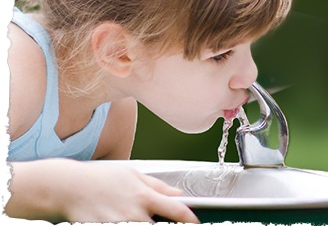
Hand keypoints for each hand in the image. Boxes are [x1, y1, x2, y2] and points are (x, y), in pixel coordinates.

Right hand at [4, 158, 199, 224]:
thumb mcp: (132, 175)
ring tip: (133, 223)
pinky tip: (120, 224)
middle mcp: (135, 214)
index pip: (179, 212)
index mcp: (145, 196)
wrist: (65, 187)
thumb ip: (158, 187)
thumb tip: (179, 194)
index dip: (191, 222)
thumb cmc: (99, 179)